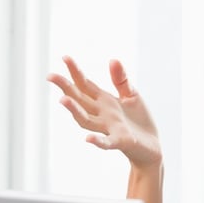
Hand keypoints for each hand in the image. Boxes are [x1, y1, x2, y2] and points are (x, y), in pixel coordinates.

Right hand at [47, 56, 161, 168]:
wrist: (153, 145)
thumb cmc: (139, 120)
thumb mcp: (131, 95)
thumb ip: (121, 80)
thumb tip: (113, 59)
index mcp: (104, 101)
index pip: (85, 85)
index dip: (75, 71)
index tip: (65, 57)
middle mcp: (101, 114)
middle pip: (80, 100)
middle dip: (66, 88)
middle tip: (51, 76)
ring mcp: (108, 128)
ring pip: (86, 120)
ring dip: (75, 110)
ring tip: (62, 99)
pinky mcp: (121, 141)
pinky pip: (107, 142)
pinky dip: (97, 141)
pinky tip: (88, 139)